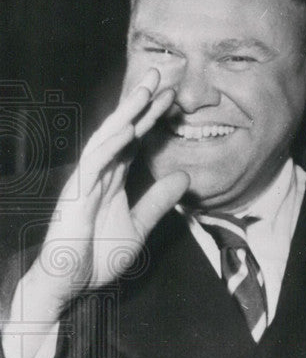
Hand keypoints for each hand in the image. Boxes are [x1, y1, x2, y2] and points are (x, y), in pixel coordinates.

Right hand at [21, 68, 188, 318]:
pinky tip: (126, 130)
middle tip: (160, 75)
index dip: (153, 118)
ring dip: (126, 114)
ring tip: (144, 92)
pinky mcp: (75, 195)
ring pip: (107, 139)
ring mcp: (85, 181)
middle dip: (139, 102)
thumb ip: (158, 202)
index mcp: (112, 178)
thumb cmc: (95, 255)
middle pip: (121, 130)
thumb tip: (185, 177)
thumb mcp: (138, 226)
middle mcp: (98, 173)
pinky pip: (94, 165)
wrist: (68, 282)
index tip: (174, 99)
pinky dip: (111, 146)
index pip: (135, 140)